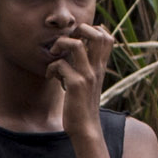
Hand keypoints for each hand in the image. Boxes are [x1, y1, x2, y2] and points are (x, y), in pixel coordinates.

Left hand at [47, 19, 115, 136]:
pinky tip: (50, 76)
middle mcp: (97, 68)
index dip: (93, 30)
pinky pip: (60, 64)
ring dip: (60, 44)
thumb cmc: (83, 105)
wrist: (86, 128)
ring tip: (54, 54)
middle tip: (66, 42)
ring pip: (76, 44)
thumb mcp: (89, 83)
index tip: (78, 38)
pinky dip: (51, 68)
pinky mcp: (75, 85)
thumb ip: (86, 68)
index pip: (107, 37)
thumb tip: (76, 53)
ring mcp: (87, 75)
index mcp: (101, 67)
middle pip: (97, 34)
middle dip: (79, 29)